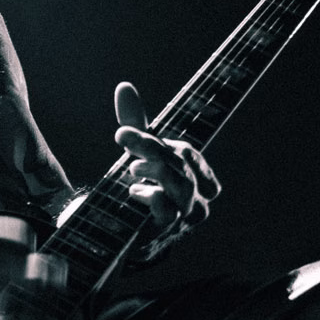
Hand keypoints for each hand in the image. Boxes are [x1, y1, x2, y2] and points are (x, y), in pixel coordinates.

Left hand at [113, 81, 220, 228]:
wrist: (126, 229)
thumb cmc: (141, 186)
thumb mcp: (139, 153)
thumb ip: (135, 123)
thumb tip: (124, 87)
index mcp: (196, 173)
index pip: (187, 154)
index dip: (156, 142)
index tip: (123, 134)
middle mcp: (196, 196)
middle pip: (183, 167)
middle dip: (152, 149)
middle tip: (124, 139)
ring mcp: (183, 216)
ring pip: (182, 189)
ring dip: (156, 171)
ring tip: (132, 167)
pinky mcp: (164, 233)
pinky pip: (168, 213)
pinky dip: (152, 198)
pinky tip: (135, 193)